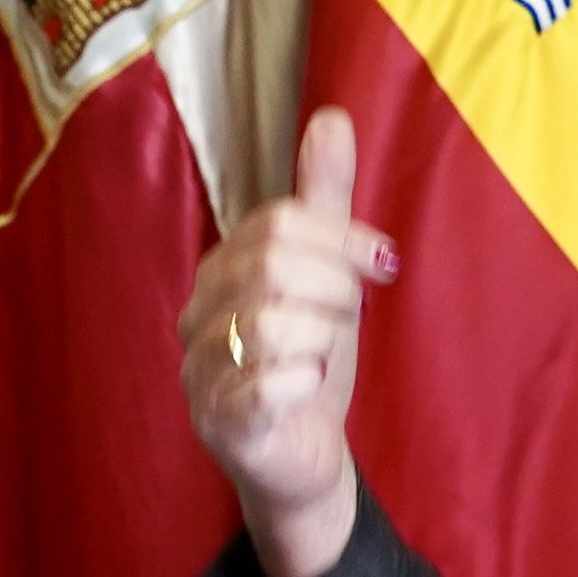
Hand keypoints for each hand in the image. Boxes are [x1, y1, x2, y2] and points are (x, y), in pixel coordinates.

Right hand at [178, 108, 393, 576]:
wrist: (302, 460)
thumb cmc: (308, 362)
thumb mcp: (325, 276)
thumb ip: (323, 202)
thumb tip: (331, 116)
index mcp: (219, 272)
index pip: (274, 224)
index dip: (339, 236)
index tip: (381, 261)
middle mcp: (197, 318)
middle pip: (270, 265)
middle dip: (334, 286)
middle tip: (355, 312)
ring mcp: (201, 372)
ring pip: (270, 324)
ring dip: (324, 337)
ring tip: (328, 355)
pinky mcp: (220, 424)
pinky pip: (265, 385)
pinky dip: (305, 381)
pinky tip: (312, 388)